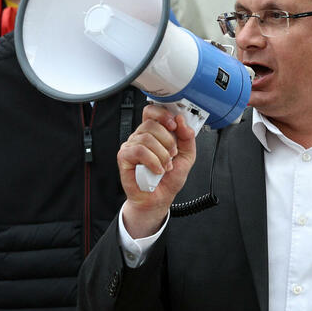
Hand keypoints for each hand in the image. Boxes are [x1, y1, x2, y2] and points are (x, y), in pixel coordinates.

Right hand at [117, 105, 196, 238]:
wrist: (159, 198)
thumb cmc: (169, 178)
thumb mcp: (187, 156)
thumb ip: (187, 137)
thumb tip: (182, 121)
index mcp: (155, 133)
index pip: (152, 111)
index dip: (163, 114)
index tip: (174, 125)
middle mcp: (141, 137)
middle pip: (152, 124)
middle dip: (168, 140)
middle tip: (172, 154)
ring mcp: (131, 146)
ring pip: (147, 138)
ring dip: (162, 154)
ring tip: (165, 166)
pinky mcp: (124, 157)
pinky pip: (139, 151)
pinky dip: (153, 161)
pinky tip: (157, 170)